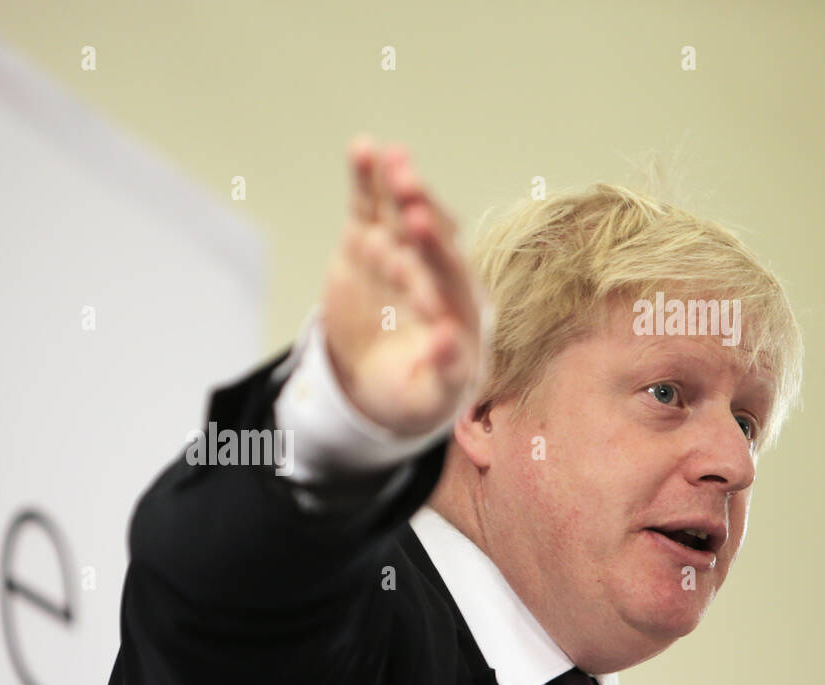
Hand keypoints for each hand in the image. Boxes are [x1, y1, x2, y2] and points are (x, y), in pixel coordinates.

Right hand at [320, 135, 485, 436]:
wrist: (382, 385)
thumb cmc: (417, 394)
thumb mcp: (432, 396)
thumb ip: (446, 370)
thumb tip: (447, 339)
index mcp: (462, 307)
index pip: (451, 277)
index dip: (436, 256)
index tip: (422, 234)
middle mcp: (436, 272)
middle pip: (432, 237)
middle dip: (420, 214)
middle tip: (409, 194)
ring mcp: (402, 253)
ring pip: (404, 213)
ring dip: (399, 186)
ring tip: (391, 159)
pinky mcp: (368, 243)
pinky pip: (370, 207)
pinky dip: (367, 179)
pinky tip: (362, 148)